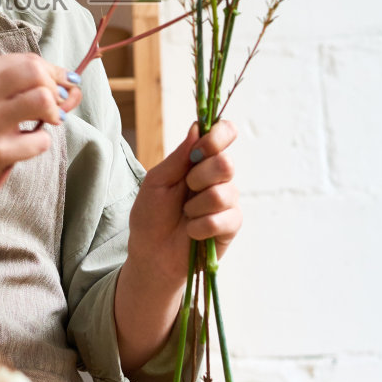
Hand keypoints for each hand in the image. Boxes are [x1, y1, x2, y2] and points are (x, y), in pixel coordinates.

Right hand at [0, 52, 80, 199]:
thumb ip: (19, 87)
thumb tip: (72, 86)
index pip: (28, 60)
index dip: (54, 72)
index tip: (63, 84)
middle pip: (37, 72)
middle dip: (55, 87)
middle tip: (53, 105)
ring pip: (42, 99)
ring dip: (54, 112)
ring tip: (46, 122)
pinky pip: (40, 140)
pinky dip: (41, 143)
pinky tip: (26, 145)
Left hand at [126, 119, 243, 287]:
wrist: (151, 254)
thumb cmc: (151, 216)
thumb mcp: (157, 181)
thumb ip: (179, 156)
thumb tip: (197, 127)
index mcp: (200, 161)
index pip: (225, 134)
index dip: (219, 135)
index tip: (200, 149)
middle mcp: (218, 178)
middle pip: (226, 163)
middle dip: (199, 177)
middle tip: (185, 189)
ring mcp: (227, 202)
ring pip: (223, 193)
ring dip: (196, 206)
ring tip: (185, 215)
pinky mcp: (231, 226)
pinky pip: (222, 219)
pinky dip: (200, 226)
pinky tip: (191, 232)